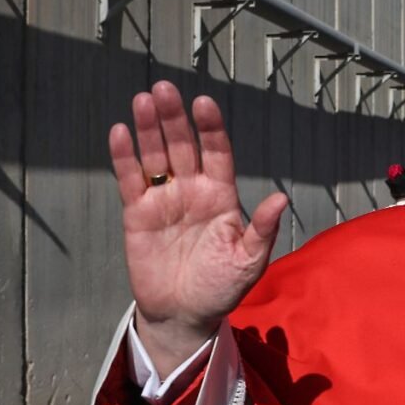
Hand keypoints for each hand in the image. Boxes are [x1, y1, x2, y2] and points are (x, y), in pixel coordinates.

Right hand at [110, 81, 287, 374]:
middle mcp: (193, 191)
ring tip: (144, 100)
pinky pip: (130, 180)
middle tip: (165, 90)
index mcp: (222, 196)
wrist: (186, 314)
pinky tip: (121, 132)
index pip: (217, 153)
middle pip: (184, 145)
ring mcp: (164, 200)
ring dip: (149, 129)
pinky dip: (124, 157)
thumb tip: (282, 198)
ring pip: (155, 156)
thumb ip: (263, 229)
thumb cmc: (222, 287)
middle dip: (175, 118)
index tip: (204, 104)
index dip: (211, 129)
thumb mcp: (250, 261)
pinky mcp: (138, 214)